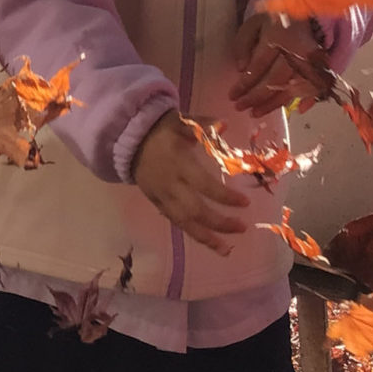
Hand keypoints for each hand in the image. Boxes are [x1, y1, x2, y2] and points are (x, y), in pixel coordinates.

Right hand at [129, 110, 250, 254]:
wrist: (127, 141)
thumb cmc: (160, 130)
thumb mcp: (181, 122)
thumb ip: (203, 126)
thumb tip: (226, 124)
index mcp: (178, 164)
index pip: (204, 186)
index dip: (224, 197)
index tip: (245, 203)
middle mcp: (170, 185)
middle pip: (195, 211)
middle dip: (219, 223)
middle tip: (242, 228)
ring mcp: (161, 197)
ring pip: (183, 222)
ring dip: (206, 238)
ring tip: (226, 250)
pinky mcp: (156, 203)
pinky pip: (175, 222)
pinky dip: (192, 233)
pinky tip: (209, 242)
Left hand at [229, 13, 329, 114]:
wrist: (306, 10)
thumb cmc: (274, 21)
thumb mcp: (252, 24)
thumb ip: (243, 43)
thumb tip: (242, 68)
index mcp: (278, 35)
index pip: (259, 64)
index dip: (245, 83)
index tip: (232, 95)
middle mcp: (296, 49)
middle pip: (276, 79)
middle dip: (257, 97)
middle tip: (241, 107)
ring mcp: (311, 59)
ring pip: (293, 87)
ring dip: (273, 103)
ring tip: (256, 113)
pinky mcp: (321, 67)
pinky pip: (312, 88)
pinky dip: (302, 100)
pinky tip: (290, 110)